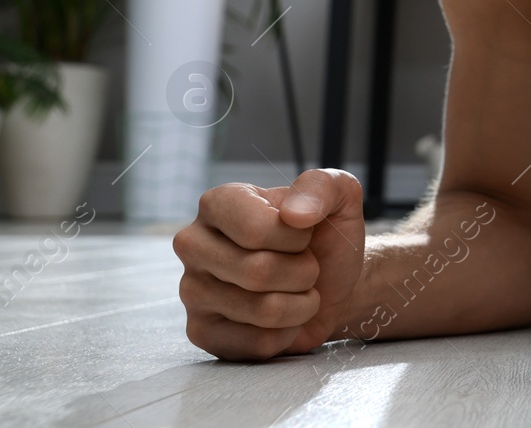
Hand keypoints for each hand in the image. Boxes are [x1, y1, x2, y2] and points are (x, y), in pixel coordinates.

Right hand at [173, 168, 365, 360]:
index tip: (304, 234)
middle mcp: (193, 244)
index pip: (254, 230)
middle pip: (257, 272)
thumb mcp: (338, 196)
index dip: (296, 239)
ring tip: (297, 289)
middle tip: (306, 266)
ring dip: (301, 303)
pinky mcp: (200, 332)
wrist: (332, 282)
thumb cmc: (326, 236)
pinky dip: (288, 332)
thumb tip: (294, 214)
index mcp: (218, 202)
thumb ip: (321, 186)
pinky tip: (284, 317)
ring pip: (263, 310)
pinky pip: (257, 343)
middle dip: (303, 272)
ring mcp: (191, 290)